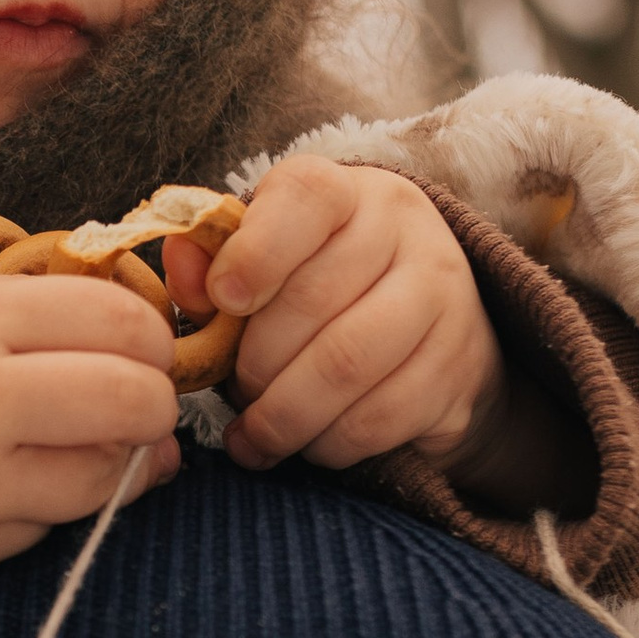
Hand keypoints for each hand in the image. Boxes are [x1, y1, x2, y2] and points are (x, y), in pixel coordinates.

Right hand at [0, 269, 180, 587]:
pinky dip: (40, 510)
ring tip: (71, 449)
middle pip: (132, 401)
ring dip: (111, 466)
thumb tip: (139, 351)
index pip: (120, 321)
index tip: (141, 352)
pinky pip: (43, 530)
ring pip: (102, 477)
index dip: (151, 340)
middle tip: (135, 410)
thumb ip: (25, 314)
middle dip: (153, 408)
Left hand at [162, 158, 578, 509]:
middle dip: (256, 363)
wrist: (432, 337)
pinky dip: (330, 443)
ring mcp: (443, 296)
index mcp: (346, 192)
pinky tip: (309, 445)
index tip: (224, 300)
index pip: (306, 197)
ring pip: (346, 364)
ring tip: (258, 435)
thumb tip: (180, 264)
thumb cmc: (321, 297)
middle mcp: (404, 231)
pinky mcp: (458, 365)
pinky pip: (380, 416)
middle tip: (236, 392)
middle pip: (314, 299)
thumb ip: (213, 265)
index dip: (256, 251)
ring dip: (285, 415)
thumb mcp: (265, 268)